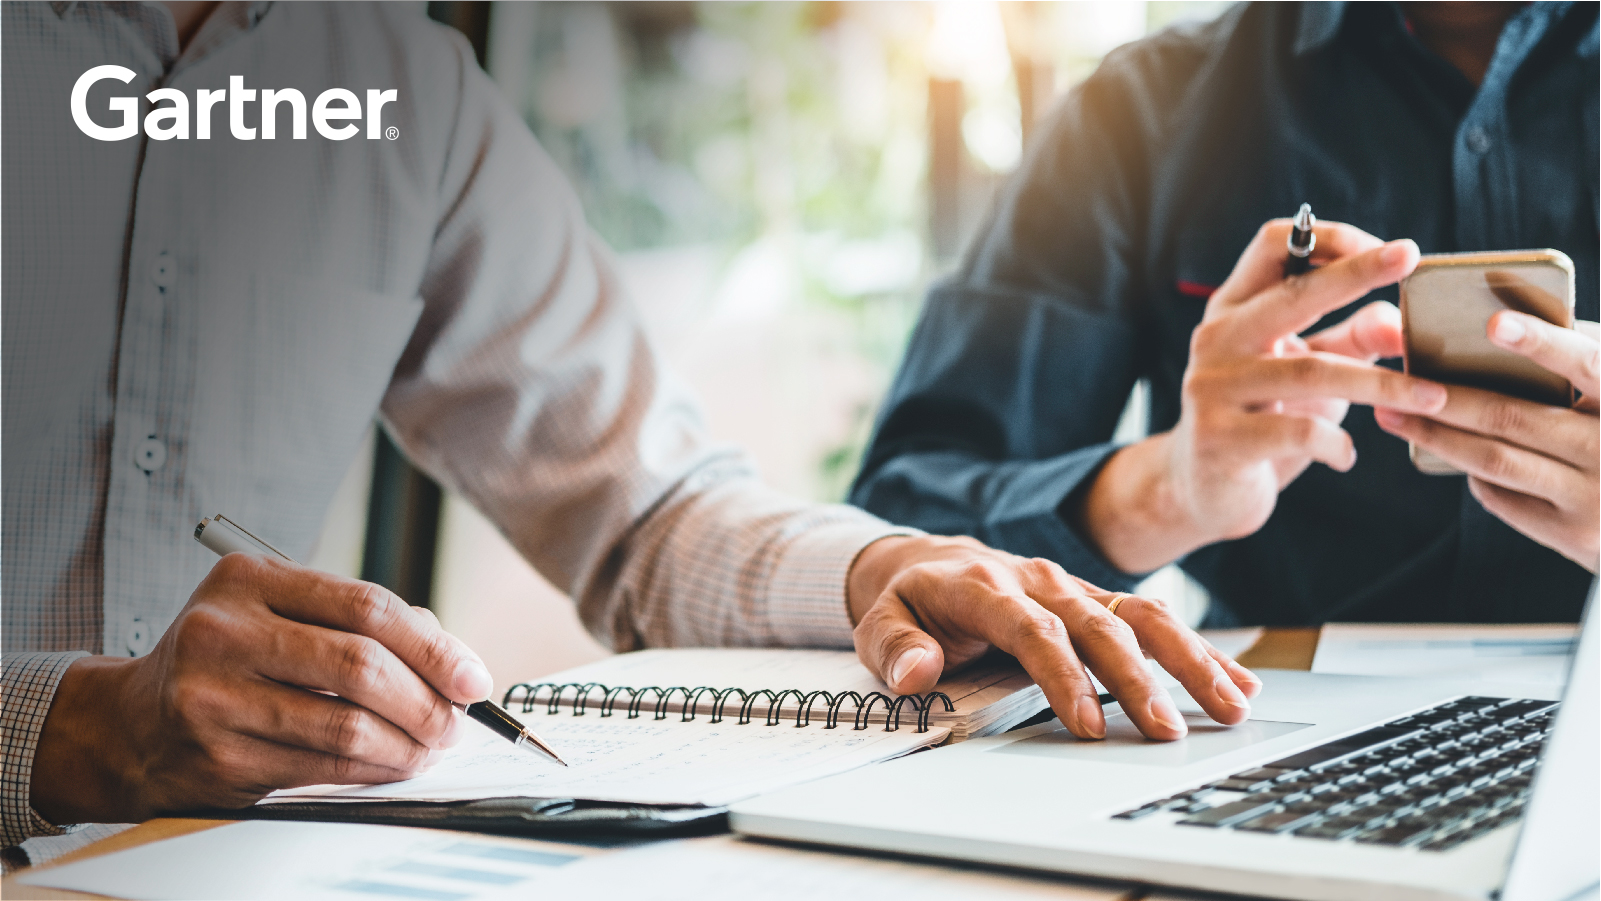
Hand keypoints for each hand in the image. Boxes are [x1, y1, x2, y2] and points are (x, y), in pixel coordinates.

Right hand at [30, 554, 493, 824]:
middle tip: (456, 721)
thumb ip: (358, 621)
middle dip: (428, 699)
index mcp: (247, 580)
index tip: (471, 676)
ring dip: (407, 743)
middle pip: (361, 665)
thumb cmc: (227, 660)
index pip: (366, 605)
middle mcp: (224, 632)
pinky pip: (322, 765)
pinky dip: (373, 769)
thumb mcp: (276, 611)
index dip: (433, 645)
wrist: (131, 723)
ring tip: (430, 747)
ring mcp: (215, 697)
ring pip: (346, 723)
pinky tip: (392, 765)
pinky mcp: (218, 756)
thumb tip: (450, 658)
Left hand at [847, 535, 1261, 740]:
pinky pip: (1152, 618)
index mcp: (986, 586)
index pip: (1033, 630)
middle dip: (1137, 680)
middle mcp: (1039, 580)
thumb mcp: (881, 620)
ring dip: (1187, 659)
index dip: (1061, 677)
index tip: (1085, 724)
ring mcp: (1074, 587)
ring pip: (1140, 615)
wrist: (929, 559)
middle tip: (1165, 729)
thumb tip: (919, 671)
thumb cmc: (911, 600)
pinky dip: (1195, 649)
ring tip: (1230, 703)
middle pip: (1099, 626)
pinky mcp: (1096, 599)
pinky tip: (1237, 679)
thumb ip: (894, 647)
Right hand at [1077, 220, 1449, 572]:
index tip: (1389, 253)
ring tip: (1433, 398)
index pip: (1274, 245)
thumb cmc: (1265, 419)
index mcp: (1233, 310)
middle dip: (1356, 272)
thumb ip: (1354, 340)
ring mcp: (1211, 388)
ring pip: (1312, 372)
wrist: (1202, 491)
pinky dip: (1336, 445)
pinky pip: (1298, 433)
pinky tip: (1346, 458)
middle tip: (1410, 256)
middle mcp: (1215, 339)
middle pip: (1292, 294)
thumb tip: (1403, 322)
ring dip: (1382, 385)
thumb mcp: (1312, 371)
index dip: (1331, 239)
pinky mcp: (1219, 440)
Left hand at [1375, 313, 1599, 572]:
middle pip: (1514, 418)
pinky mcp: (1571, 534)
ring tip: (1393, 415)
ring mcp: (1593, 498)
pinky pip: (1500, 496)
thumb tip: (1501, 327)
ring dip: (1436, 436)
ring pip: (1495, 460)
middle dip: (1447, 401)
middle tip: (1398, 382)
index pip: (1587, 364)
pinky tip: (1450, 451)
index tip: (1494, 324)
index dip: (1541, 343)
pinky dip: (1471, 471)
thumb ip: (1582, 366)